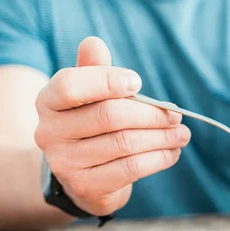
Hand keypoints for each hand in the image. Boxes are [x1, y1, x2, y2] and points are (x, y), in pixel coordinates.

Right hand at [34, 37, 190, 215]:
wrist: (80, 176)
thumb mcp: (88, 94)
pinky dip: (158, 159)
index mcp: (48, 101)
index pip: (71, 85)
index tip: (138, 83)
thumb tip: (94, 43)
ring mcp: (65, 164)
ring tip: (182, 134)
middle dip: (151, 114)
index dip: (107, 81)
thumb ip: (94, 70)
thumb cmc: (90, 124)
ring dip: (161, 138)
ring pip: (124, 144)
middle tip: (175, 115)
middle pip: (108, 116)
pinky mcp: (86, 187)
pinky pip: (130, 169)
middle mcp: (49, 132)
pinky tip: (172, 153)